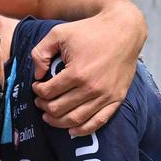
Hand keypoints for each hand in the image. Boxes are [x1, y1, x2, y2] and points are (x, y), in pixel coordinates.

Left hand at [29, 2, 144, 135]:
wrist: (124, 30)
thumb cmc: (89, 31)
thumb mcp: (58, 33)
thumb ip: (40, 53)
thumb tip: (38, 76)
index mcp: (76, 73)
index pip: (48, 93)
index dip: (38, 91)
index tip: (37, 86)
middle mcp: (91, 88)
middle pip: (58, 109)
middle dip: (44, 106)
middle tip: (40, 101)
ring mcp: (106, 96)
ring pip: (75, 120)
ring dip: (57, 121)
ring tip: (49, 115)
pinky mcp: (117, 99)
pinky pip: (98, 122)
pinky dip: (82, 130)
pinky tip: (71, 130)